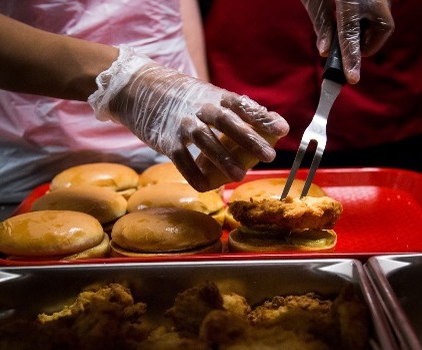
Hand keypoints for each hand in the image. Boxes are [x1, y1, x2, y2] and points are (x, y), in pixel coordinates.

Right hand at [89, 47, 288, 191]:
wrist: (138, 89)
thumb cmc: (183, 97)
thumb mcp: (210, 96)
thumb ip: (237, 110)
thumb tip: (272, 124)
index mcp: (215, 96)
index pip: (243, 106)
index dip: (263, 118)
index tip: (282, 129)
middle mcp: (200, 108)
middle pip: (228, 123)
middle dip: (250, 140)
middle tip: (270, 156)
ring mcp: (183, 124)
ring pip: (206, 142)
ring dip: (224, 161)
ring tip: (240, 176)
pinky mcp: (167, 141)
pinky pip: (182, 160)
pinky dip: (194, 175)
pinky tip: (206, 187)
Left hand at [299, 0, 393, 83]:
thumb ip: (321, 21)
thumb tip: (324, 50)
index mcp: (350, 0)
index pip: (350, 35)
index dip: (351, 59)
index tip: (352, 79)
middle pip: (376, 33)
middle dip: (361, 43)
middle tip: (344, 42)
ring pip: (382, 25)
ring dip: (366, 31)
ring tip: (348, 19)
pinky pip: (381, 15)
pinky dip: (370, 20)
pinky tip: (355, 11)